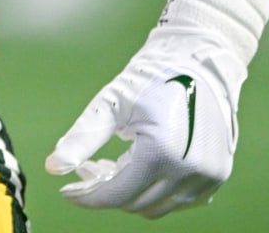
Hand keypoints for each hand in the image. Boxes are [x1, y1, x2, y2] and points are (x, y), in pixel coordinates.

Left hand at [46, 27, 244, 218]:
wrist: (198, 61)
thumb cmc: (151, 77)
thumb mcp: (111, 104)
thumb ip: (82, 138)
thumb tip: (52, 168)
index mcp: (161, 153)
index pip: (116, 194)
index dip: (87, 196)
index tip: (67, 190)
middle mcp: (189, 172)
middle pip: (134, 203)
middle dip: (106, 191)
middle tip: (88, 169)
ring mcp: (207, 177)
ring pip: (156, 207)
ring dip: (130, 193)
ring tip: (113, 165)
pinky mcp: (216, 176)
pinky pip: (178, 200)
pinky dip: (154, 191)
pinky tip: (138, 166)